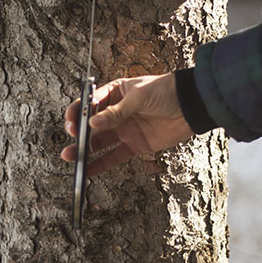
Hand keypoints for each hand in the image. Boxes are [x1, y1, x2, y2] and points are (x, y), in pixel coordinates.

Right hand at [61, 73, 194, 176]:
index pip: (90, 102)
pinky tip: (87, 170)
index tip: (72, 120)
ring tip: (70, 156)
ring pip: (98, 142)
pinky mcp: (134, 145)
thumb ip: (116, 112)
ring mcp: (125, 129)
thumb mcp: (139, 97)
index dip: (78, 111)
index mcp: (115, 93)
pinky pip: (113, 156)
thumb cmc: (166, 92)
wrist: (191, 106)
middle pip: (91, 124)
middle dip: (77, 131)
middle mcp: (116, 112)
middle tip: (71, 137)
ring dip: (83, 149)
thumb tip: (93, 124)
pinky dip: (100, 164)